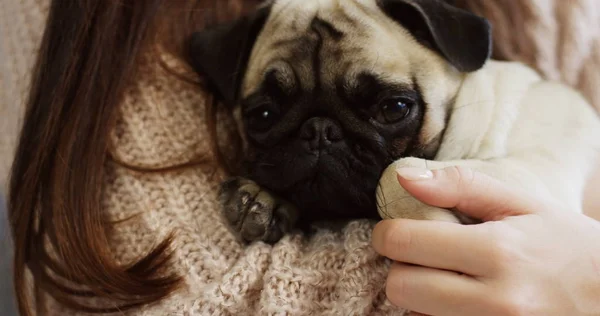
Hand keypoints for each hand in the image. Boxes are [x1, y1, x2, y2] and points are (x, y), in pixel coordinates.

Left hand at [372, 166, 599, 315]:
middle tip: (426, 254)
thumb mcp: (524, 205)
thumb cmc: (570, 247)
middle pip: (399, 286)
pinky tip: (462, 301)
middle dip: (403, 266)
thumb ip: (462, 187)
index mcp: (498, 252)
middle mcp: (493, 301)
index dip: (390, 232)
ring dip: (420, 294)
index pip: (403, 242)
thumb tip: (405, 177)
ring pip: (414, 314)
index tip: (400, 228)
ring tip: (452, 278)